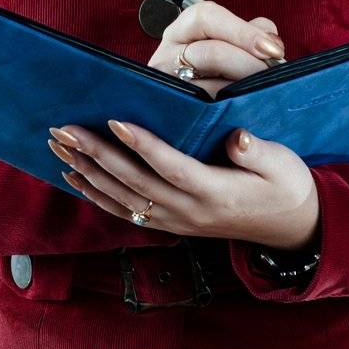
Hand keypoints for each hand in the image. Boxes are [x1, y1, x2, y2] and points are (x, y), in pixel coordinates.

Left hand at [44, 2, 317, 247]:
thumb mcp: (283, 165)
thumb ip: (258, 151)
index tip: (114, 120)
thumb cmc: (285, 186)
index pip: (172, 167)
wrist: (289, 228)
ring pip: (122, 197)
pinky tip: (72, 175)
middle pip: (134, 182)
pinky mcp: (168, 224)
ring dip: (87, 170)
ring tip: (58, 144)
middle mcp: (189, 211)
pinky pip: (124, 211)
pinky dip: (94, 194)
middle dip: (96, 153)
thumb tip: (238, 136)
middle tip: (65, 128)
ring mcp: (175, 221)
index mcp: (216, 192)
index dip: (143, 145)